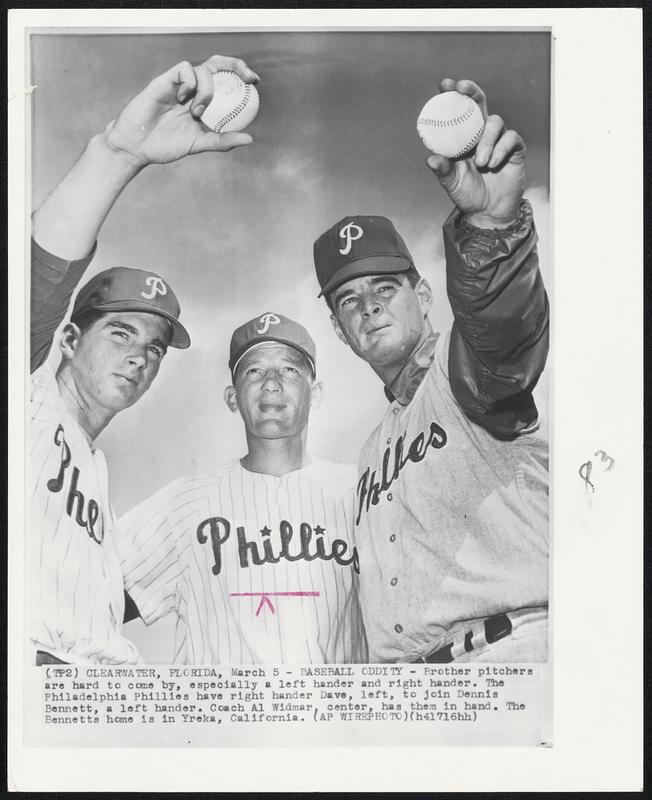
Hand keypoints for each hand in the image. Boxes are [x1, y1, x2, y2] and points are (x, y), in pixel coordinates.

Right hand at [101, 55, 259, 167]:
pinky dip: (190, 84)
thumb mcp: (198, 144)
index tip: (255, 82)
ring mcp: (178, 84)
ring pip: (203, 69)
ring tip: (196, 112)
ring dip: (207, 90)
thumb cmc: (165, 145)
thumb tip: (249, 138)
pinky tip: (183, 101)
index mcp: (203, 101)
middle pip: (217, 64)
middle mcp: (193, 89)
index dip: (241, 74)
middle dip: (235, 65)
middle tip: (247, 78)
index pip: (225, 80)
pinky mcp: (164, 81)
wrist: (136, 147)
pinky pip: (184, 69)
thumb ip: (222, 140)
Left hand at [426, 79, 525, 227]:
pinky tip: (493, 165)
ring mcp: (499, 139)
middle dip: (471, 91)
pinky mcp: (515, 149)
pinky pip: (510, 138)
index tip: (444, 85)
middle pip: (479, 102)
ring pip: (495, 122)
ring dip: (486, 140)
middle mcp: (480, 134)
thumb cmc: (468, 194)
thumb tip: (431, 159)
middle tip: (462, 89)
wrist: (489, 212)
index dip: (452, 94)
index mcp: (463, 137)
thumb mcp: (452, 183)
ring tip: (481, 163)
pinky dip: (500, 149)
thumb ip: (443, 171)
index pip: (458, 111)